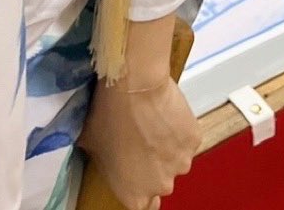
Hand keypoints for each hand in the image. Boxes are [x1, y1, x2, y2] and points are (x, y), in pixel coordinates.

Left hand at [78, 75, 200, 209]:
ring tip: (152, 122)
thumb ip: (100, 158)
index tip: (134, 171)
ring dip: (167, 146)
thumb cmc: (108, 114)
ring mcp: (181, 163)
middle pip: (160, 181)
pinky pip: (186, 138)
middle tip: (141, 140)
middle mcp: (161, 186)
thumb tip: (97, 151)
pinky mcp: (194, 139)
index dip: (138, 187)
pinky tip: (165, 112)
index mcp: (134, 195)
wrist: (135, 85)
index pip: (142, 205)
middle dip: (153, 165)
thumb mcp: (90, 142)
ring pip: (175, 159)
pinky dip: (179, 128)